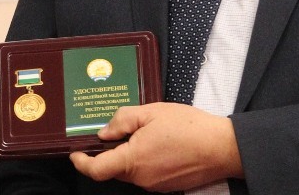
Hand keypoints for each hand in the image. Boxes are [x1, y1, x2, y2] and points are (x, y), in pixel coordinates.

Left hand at [69, 102, 242, 191]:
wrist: (223, 147)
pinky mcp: (167, 186)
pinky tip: (157, 143)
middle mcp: (141, 178)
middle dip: (109, 153)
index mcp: (133, 160)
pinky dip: (144, 160)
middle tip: (114, 131)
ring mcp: (155, 185)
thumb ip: (122, 121)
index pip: (97, 170)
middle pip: (114, 169)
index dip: (82, 163)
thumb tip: (103, 133)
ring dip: (129, 155)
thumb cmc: (189, 127)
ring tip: (142, 132)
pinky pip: (146, 173)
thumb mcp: (151, 112)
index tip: (75, 153)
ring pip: (131, 171)